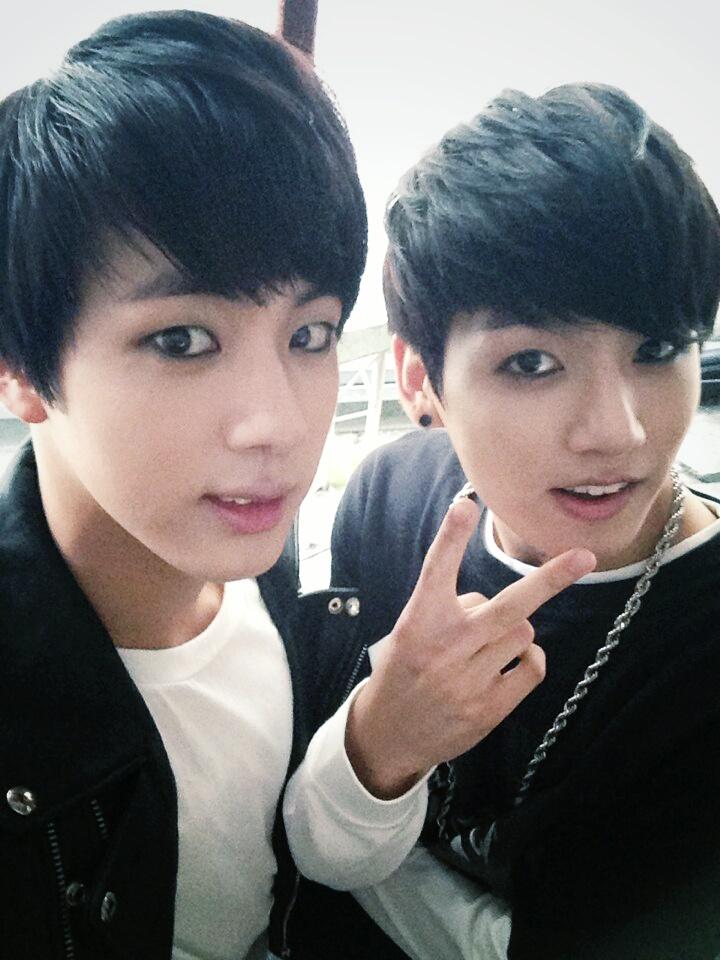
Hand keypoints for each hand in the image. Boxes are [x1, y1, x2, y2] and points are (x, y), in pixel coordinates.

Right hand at [345, 496, 595, 798]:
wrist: (390, 733)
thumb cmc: (406, 668)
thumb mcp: (411, 631)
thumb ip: (449, 610)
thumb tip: (492, 599)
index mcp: (418, 622)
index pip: (436, 571)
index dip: (451, 537)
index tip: (464, 505)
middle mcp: (444, 648)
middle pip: (507, 607)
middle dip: (549, 580)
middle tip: (584, 558)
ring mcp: (468, 681)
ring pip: (522, 633)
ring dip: (515, 630)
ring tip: (487, 645)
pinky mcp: (488, 709)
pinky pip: (531, 667)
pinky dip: (528, 657)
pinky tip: (509, 663)